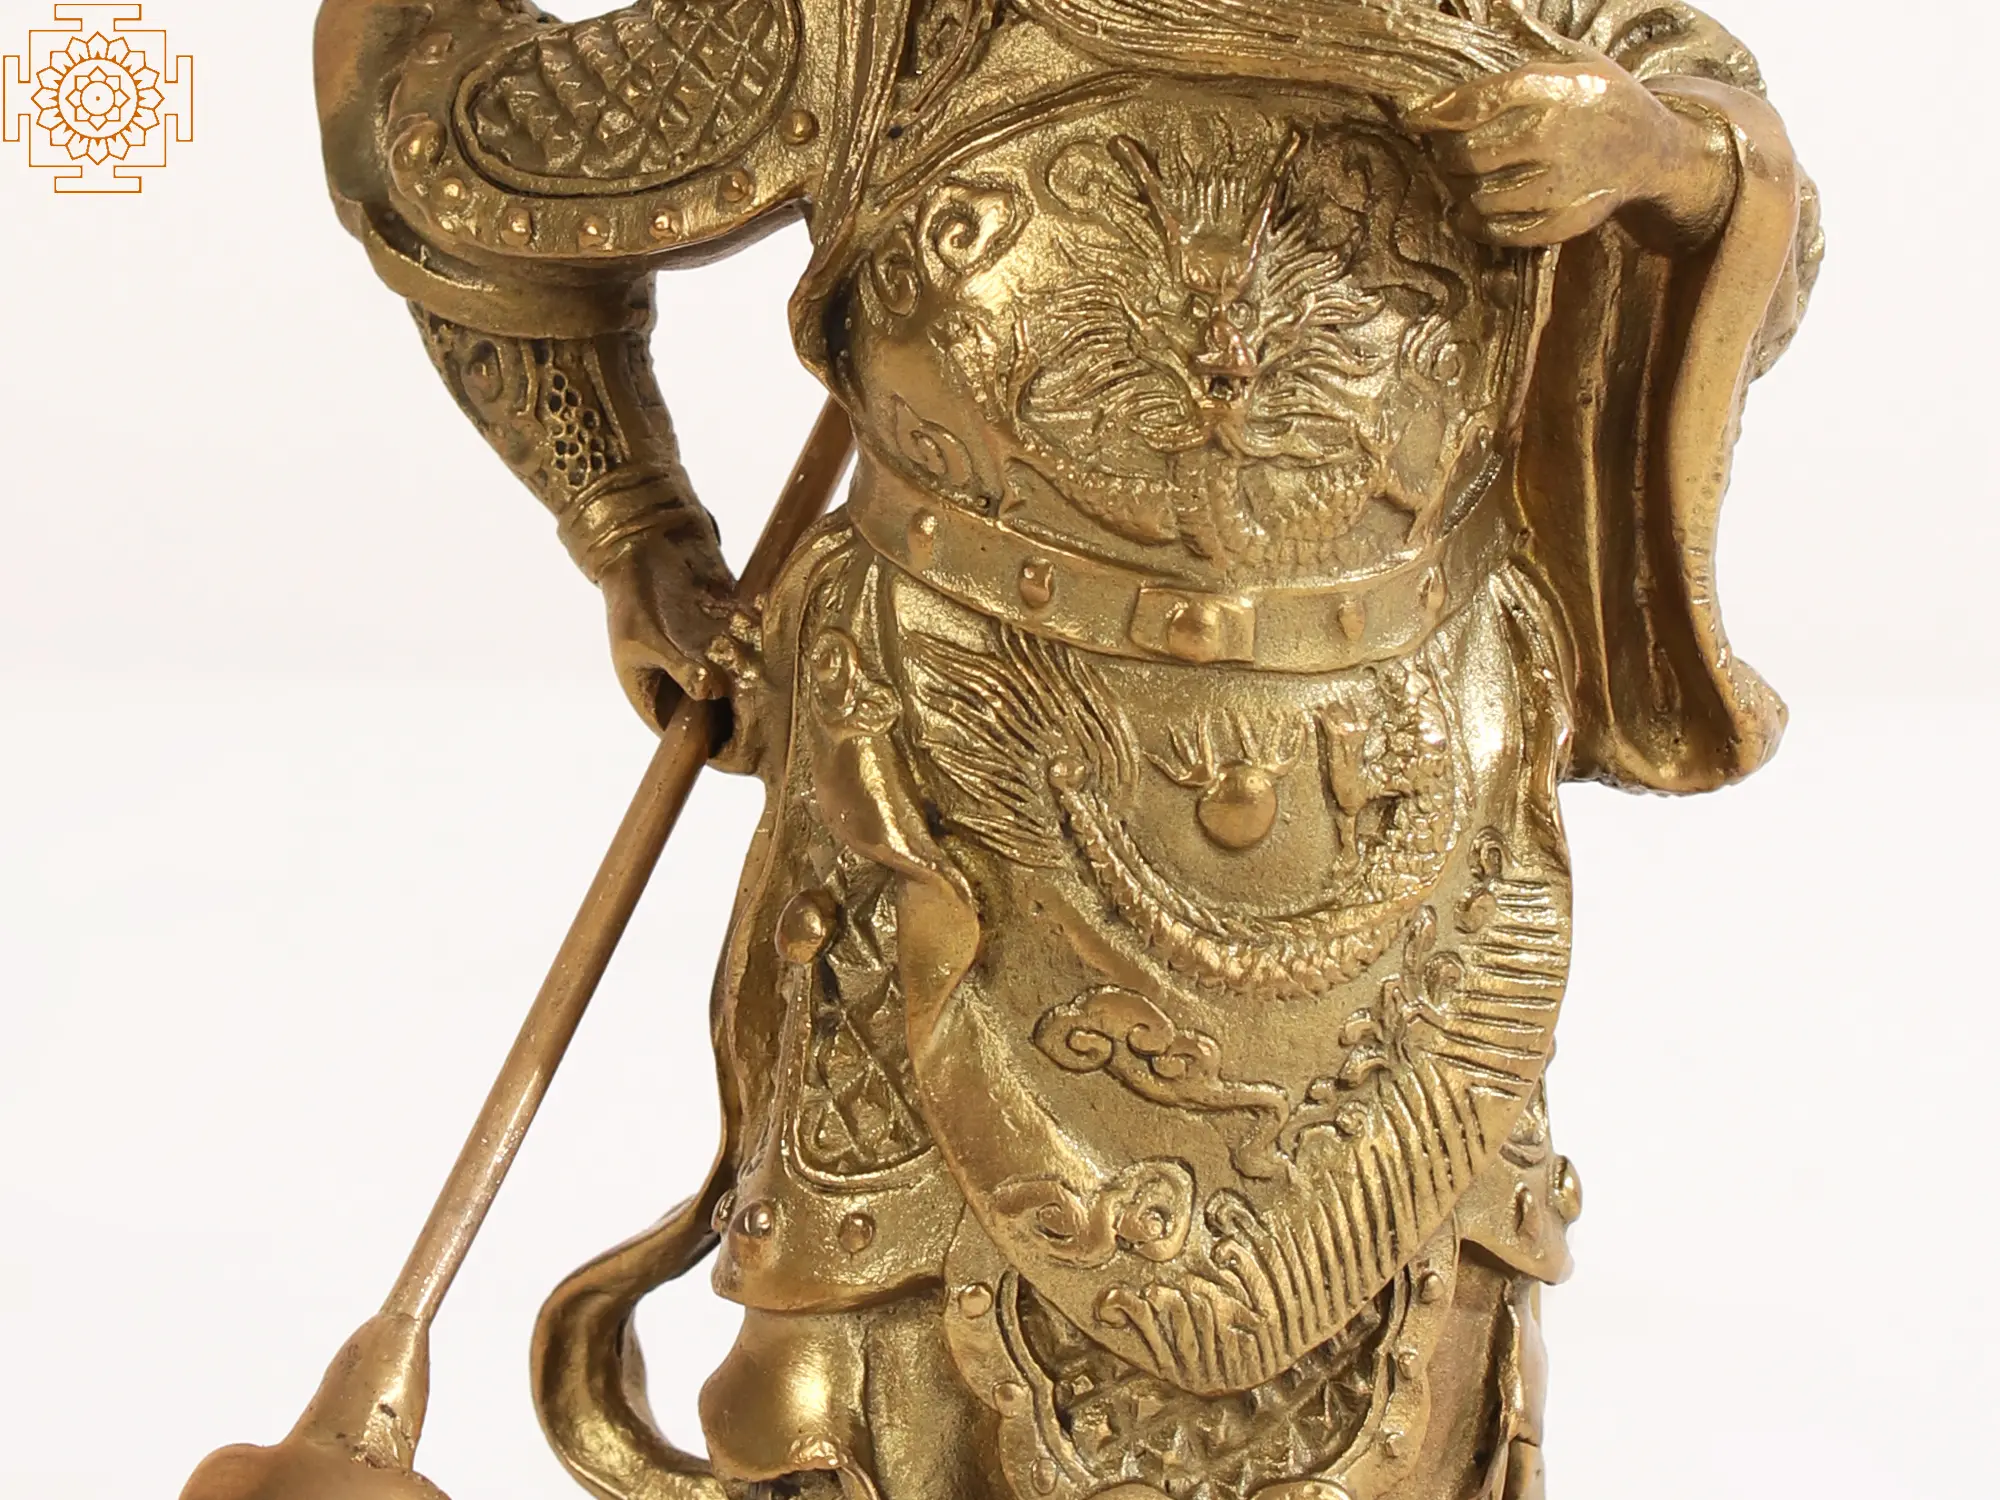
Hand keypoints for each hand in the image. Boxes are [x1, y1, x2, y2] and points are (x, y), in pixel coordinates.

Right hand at [599, 534, 738, 731]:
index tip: (743, 740)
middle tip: (751, 680)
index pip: (687, 737)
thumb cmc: (630, 595)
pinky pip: (752, 644)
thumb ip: (678, 665)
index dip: (714, 745)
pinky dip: (758, 635)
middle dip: (741, 700)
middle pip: (724, 712)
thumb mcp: (645, 635)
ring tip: (742, 639)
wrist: (644, 542)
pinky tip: (755, 614)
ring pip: (743, 678)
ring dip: (751, 664)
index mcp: (657, 697)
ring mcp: (712, 658)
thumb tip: (709, 691)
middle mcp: (688, 683)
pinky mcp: (731, 632)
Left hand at [1404, 21, 1735, 250]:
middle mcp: (1556, 136)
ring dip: (1459, 189)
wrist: (1654, 151)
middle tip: (1443, 149)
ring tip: (1459, 177)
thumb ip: (1525, 41)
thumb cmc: (1602, 98)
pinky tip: (1469, 212)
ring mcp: (1562, 183)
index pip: (1478, 101)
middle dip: (1446, 152)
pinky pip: (1501, 231)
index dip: (1436, 110)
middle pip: (1470, 154)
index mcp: (1555, 88)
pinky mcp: (1564, 221)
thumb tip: (1487, 7)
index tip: (1413, 116)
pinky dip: (1476, 224)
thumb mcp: (1575, 57)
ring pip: (1479, 196)